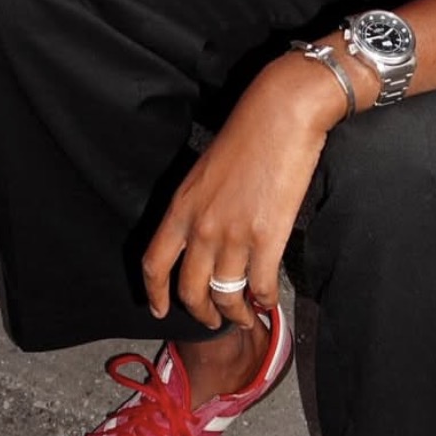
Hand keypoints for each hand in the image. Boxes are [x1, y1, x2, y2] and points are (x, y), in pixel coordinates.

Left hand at [142, 53, 349, 329]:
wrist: (281, 115)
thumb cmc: (247, 134)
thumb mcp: (204, 172)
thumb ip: (198, 208)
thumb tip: (203, 238)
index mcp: (180, 208)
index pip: (154, 264)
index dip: (155, 294)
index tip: (160, 310)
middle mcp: (201, 228)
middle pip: (189, 291)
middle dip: (202, 314)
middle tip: (213, 321)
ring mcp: (234, 236)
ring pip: (226, 296)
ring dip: (236, 314)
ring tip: (247, 317)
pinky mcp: (268, 239)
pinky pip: (261, 286)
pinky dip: (266, 300)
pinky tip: (269, 300)